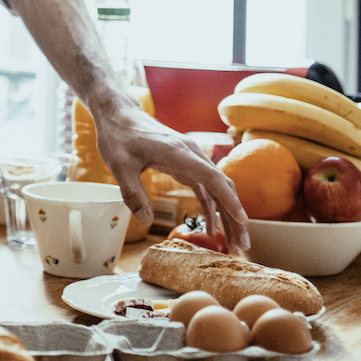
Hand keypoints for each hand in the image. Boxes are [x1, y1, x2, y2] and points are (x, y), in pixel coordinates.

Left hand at [93, 102, 250, 250]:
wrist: (118, 114)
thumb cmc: (118, 137)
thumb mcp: (119, 166)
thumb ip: (132, 194)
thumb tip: (146, 222)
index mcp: (178, 152)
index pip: (212, 178)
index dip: (229, 200)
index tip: (242, 221)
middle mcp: (191, 154)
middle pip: (222, 186)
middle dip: (235, 216)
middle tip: (242, 245)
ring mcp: (190, 158)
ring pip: (217, 188)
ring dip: (227, 215)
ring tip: (235, 243)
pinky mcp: (185, 163)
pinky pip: (205, 187)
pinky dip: (211, 207)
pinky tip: (212, 227)